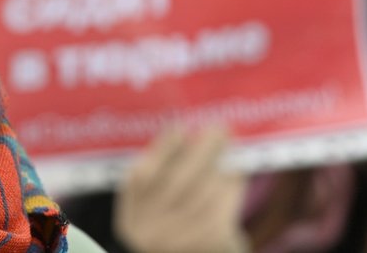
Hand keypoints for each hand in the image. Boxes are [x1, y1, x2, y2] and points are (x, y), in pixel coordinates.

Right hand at [114, 126, 247, 252]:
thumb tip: (184, 132)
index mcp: (130, 219)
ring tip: (230, 145)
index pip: (142, 176)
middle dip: (201, 150)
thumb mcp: (155, 208)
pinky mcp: (210, 243)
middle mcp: (150, 233)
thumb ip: (160, 176)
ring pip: (205, 192)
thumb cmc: (177, 226)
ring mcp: (180, 242)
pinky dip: (233, 186)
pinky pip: (225, 206)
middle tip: (219, 127)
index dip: (161, 149)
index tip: (181, 126)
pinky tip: (237, 172)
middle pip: (177, 182)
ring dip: (221, 164)